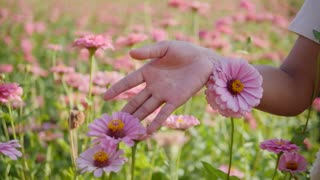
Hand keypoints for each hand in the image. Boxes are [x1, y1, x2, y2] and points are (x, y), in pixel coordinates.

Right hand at [103, 40, 218, 133]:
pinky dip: (156, 122)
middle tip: (115, 121)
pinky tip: (148, 131)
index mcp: (149, 72)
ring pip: (147, 109)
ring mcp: (164, 94)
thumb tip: (130, 54)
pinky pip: (164, 113)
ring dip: (138, 118)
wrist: (205, 60)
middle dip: (126, 110)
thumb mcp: (165, 48)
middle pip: (136, 100)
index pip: (129, 82)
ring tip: (128, 129)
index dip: (117, 89)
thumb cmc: (185, 51)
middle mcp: (154, 86)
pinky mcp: (176, 100)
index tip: (105, 97)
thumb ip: (149, 51)